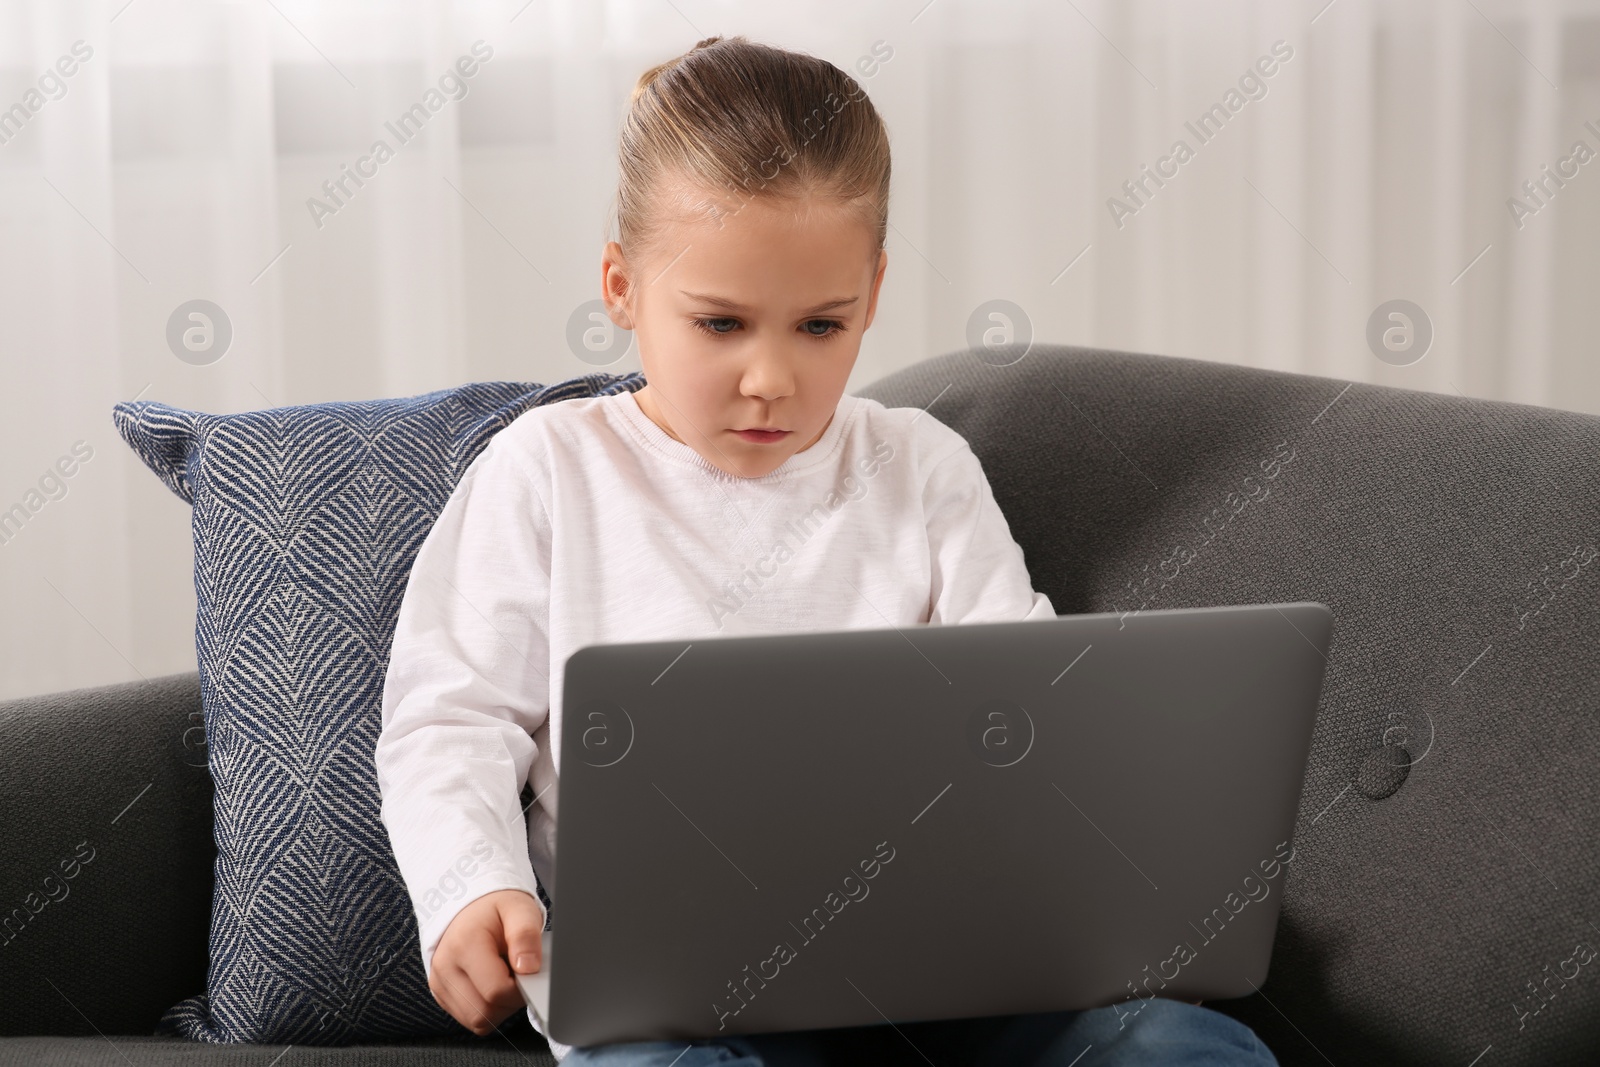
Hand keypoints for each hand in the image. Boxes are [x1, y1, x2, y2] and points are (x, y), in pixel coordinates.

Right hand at [428, 888, 544, 1035]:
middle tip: (516, 974)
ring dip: (498, 1007)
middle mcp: (445, 966)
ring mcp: (439, 982)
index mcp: (464, 945)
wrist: (471, 905)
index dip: (520, 989)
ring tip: (503, 976)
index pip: (496, 991)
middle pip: (484, 1012)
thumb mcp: (520, 909)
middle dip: (509, 1001)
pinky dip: (485, 1008)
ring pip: (476, 1020)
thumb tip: (528, 968)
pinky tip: (491, 983)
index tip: (526, 971)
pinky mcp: (440, 993)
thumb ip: (526, 936)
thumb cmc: (496, 907)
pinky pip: (468, 1018)